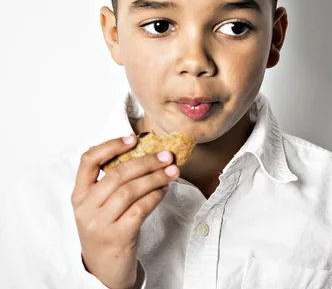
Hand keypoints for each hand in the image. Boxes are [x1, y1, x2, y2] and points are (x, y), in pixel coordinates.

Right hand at [71, 136, 179, 288]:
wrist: (104, 271)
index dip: (111, 146)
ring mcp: (100, 223)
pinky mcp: (118, 236)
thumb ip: (113, 185)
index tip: (133, 139)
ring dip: (156, 177)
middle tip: (167, 156)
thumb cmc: (107, 232)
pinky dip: (156, 195)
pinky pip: (141, 208)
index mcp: (79, 196)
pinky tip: (165, 190)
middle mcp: (85, 208)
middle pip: (118, 174)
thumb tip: (148, 156)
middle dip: (147, 162)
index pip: (88, 161)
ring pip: (131, 190)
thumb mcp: (100, 208)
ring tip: (172, 172)